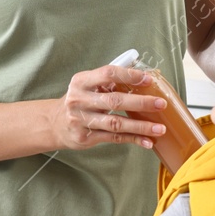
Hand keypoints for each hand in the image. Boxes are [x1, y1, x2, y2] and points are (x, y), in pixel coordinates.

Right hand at [50, 62, 167, 151]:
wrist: (53, 123)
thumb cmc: (79, 100)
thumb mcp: (87, 85)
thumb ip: (109, 80)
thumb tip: (142, 77)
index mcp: (81, 81)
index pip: (108, 74)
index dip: (129, 76)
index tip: (148, 80)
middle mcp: (79, 100)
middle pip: (114, 100)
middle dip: (140, 102)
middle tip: (161, 104)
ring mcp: (82, 120)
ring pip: (116, 123)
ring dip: (140, 126)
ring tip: (159, 128)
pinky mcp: (86, 138)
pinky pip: (114, 138)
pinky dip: (133, 139)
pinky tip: (147, 140)